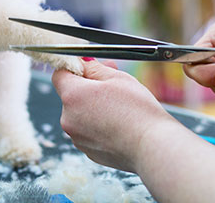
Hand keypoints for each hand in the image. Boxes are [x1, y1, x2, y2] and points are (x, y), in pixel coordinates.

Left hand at [52, 59, 173, 172]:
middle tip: (111, 83)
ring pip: (80, 114)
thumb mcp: (116, 78)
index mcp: (72, 96)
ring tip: (119, 107)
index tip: (88, 68)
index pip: (59, 75)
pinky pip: (88, 132)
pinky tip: (119, 124)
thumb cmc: (138, 111)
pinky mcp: (89, 152)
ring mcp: (78, 138)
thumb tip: (83, 62)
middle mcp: (68, 118)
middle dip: (87, 87)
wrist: (155, 148)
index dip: (73, 68)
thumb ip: (93, 67)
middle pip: (70, 95)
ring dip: (93, 107)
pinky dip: (99, 126)